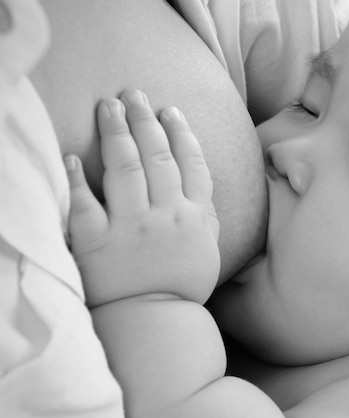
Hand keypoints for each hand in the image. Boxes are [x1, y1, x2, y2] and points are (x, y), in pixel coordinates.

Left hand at [66, 89, 218, 307]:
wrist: (156, 323)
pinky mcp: (97, 244)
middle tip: (134, 95)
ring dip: (116, 132)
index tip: (169, 111)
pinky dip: (76, 180)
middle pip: (156, 157)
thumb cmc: (182, 286)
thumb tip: (201, 183)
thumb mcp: (209, 250)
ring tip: (109, 107)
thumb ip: (208, 215)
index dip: (181, 133)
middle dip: (145, 120)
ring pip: (124, 168)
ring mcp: (131, 228)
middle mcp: (165, 217)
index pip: (191, 164)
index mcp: (194, 218)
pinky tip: (71, 159)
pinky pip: (85, 205)